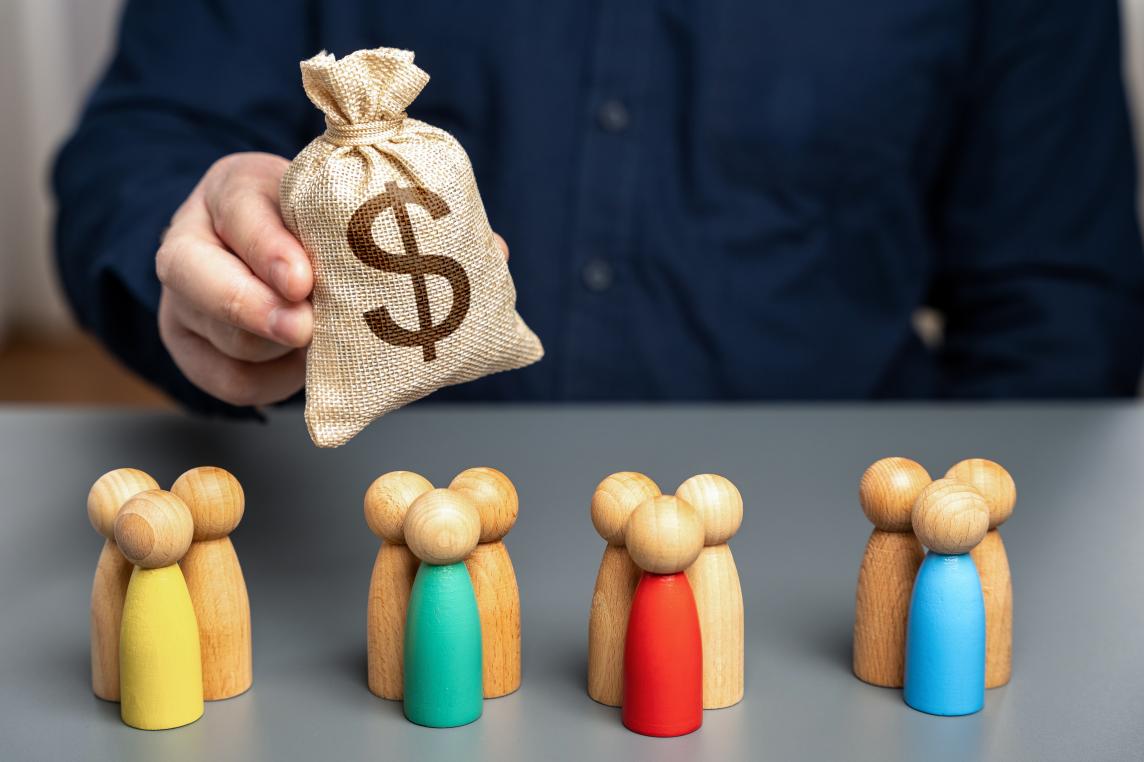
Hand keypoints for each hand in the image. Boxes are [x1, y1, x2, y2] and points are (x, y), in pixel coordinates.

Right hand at [156, 152, 509, 406]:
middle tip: (306, 330)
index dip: (270, 247)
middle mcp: (194, 239)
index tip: (306, 279)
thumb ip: (400, 225)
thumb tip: (494, 250)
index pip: (241, 210)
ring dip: (272, 350)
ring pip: (217, 334)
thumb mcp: (341, 209)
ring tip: (319, 352)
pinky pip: (224, 381)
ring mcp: (182, 297)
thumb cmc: (314, 230)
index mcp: (235, 190)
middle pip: (199, 277)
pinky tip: (303, 374)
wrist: (260, 260)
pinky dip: (269, 385)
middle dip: (256, 309)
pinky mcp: (190, 348)